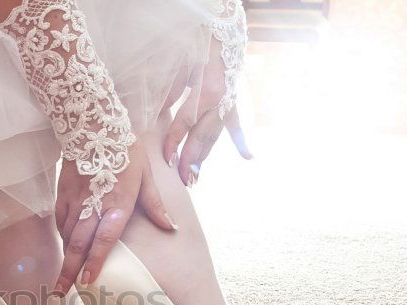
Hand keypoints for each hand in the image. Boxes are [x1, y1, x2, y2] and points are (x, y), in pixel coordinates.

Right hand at [53, 139, 175, 295]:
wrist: (92, 123)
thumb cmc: (125, 148)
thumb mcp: (146, 174)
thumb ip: (155, 204)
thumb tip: (171, 227)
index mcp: (117, 201)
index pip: (105, 237)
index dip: (96, 261)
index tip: (89, 282)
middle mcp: (93, 203)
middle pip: (78, 243)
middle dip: (70, 271)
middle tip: (63, 293)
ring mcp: (75, 199)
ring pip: (67, 235)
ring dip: (64, 259)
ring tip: (61, 281)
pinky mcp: (63, 193)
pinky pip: (61, 221)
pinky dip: (63, 238)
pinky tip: (64, 250)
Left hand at [163, 40, 251, 186]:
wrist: (218, 21)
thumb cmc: (192, 40)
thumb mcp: (175, 63)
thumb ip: (167, 89)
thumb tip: (158, 113)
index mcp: (207, 88)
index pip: (188, 121)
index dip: (176, 140)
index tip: (167, 158)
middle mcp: (221, 97)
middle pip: (204, 134)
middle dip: (193, 158)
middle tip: (183, 181)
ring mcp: (228, 98)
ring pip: (215, 132)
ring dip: (205, 155)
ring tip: (195, 178)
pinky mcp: (232, 97)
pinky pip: (235, 121)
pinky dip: (240, 140)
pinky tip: (248, 157)